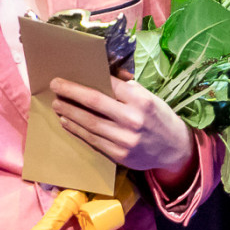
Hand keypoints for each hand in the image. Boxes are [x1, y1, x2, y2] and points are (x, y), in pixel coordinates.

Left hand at [50, 75, 196, 182]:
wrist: (174, 149)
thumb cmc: (160, 117)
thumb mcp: (150, 97)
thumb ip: (128, 88)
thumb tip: (102, 73)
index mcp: (142, 100)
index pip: (109, 85)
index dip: (86, 81)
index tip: (68, 77)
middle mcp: (133, 119)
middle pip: (95, 103)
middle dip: (71, 93)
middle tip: (55, 86)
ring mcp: (125, 140)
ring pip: (90, 123)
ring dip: (70, 112)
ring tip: (56, 104)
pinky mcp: (119, 155)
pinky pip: (93, 140)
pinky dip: (77, 130)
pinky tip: (67, 122)